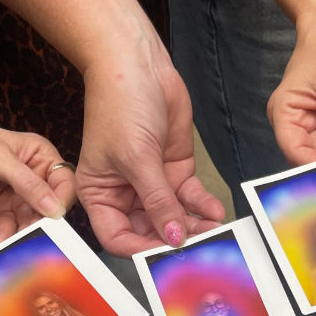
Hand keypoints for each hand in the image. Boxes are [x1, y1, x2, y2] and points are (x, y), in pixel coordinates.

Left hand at [0, 98, 75, 243]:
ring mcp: (19, 196)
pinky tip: (1, 240)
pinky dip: (8, 236)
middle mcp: (34, 177)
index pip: (64, 182)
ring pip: (33, 221)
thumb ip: (27, 183)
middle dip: (44, 223)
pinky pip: (13, 228)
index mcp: (39, 155)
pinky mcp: (4, 211)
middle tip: (37, 235)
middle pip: (51, 206)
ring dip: (25, 233)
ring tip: (16, 242)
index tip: (55, 217)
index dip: (62, 200)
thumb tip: (54, 208)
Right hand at [76, 49, 224, 256]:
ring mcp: (152, 185)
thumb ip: (158, 201)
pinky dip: (203, 207)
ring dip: (195, 226)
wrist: (137, 63)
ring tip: (213, 229)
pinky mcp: (175, 173)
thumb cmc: (120, 104)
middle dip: (175, 239)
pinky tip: (214, 211)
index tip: (166, 252)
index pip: (118, 238)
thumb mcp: (137, 158)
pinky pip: (191, 199)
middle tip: (199, 246)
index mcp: (101, 195)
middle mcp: (125, 195)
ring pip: (175, 218)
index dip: (141, 249)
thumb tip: (173, 237)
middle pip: (151, 232)